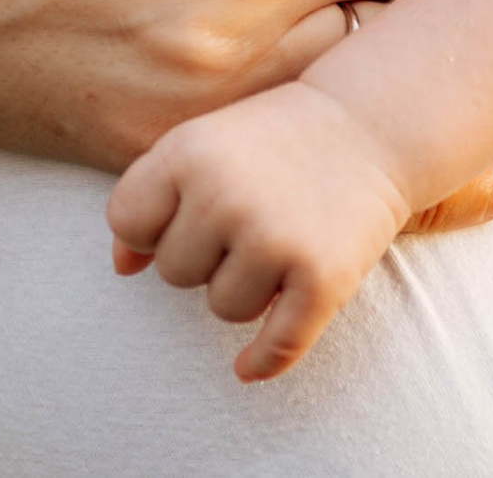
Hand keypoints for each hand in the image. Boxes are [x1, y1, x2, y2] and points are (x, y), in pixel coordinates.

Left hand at [106, 80, 416, 381]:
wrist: (371, 124)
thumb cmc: (272, 139)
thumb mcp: (203, 145)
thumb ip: (153, 196)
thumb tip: (121, 269)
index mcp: (187, 153)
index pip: (128, 223)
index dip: (151, 227)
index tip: (187, 214)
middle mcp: (225, 196)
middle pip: (173, 272)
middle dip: (204, 256)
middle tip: (246, 220)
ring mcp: (275, 239)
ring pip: (222, 307)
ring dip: (245, 289)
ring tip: (276, 244)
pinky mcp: (323, 278)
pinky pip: (276, 346)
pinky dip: (260, 361)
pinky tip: (247, 366)